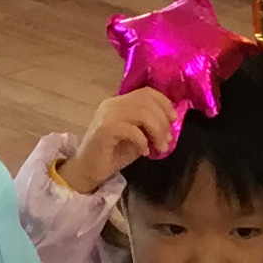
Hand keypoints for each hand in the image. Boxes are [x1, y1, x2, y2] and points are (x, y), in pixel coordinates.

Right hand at [58, 86, 179, 193]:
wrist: (88, 170)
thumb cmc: (112, 154)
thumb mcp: (137, 136)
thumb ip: (149, 126)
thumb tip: (170, 123)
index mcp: (119, 102)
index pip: (146, 92)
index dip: (164, 103)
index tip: (174, 120)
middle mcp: (112, 104)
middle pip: (146, 101)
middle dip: (163, 121)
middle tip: (167, 140)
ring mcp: (107, 115)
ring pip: (141, 113)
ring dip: (156, 131)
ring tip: (160, 147)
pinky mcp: (104, 129)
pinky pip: (132, 129)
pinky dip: (143, 141)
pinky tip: (144, 152)